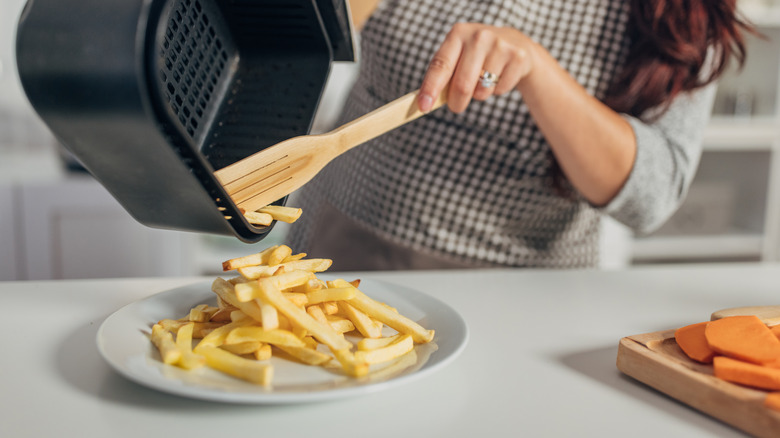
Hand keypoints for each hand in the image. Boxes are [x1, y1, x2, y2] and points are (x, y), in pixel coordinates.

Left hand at [417, 23, 536, 112]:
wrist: (514, 44)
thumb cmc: (476, 56)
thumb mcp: (458, 57)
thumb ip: (442, 77)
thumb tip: (425, 103)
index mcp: (457, 34)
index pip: (440, 65)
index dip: (431, 88)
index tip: (423, 106)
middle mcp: (478, 36)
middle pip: (462, 84)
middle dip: (456, 102)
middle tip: (456, 107)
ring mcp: (500, 45)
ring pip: (482, 91)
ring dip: (479, 95)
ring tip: (484, 80)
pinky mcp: (518, 57)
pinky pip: (499, 90)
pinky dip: (497, 91)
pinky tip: (500, 75)